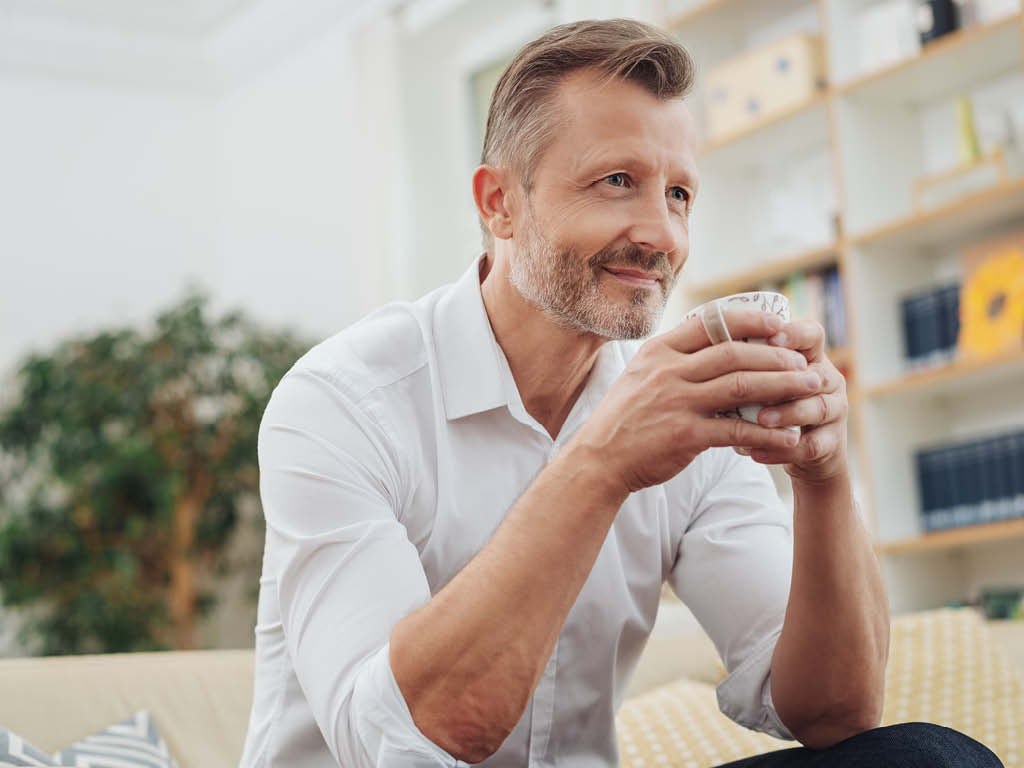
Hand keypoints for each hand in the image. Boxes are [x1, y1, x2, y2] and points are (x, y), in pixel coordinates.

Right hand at [571, 308, 822, 494]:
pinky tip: (788, 435)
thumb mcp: (641, 375)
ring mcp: (676, 402)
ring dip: (782, 386)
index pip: (712, 323)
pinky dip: (768, 432)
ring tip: (807, 389)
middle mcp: (668, 371)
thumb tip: (715, 344)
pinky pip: (737, 430)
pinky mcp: (684, 435)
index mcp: (659, 351)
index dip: (751, 321)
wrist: (598, 460)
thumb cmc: (624, 418)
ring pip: (742, 385)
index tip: (779, 325)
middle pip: (735, 352)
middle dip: (777, 356)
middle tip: (803, 363)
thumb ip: (675, 359)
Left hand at [736, 319, 848, 484]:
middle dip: (784, 379)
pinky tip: (756, 453)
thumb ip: (744, 363)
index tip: (770, 337)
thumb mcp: (759, 380)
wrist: (795, 450)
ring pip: (817, 408)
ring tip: (759, 420)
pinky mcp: (832, 443)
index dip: (794, 334)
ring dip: (787, 414)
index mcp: (809, 358)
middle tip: (755, 386)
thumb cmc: (769, 405)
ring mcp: (834, 411)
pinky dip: (782, 450)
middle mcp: (826, 380)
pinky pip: (812, 446)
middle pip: (814, 373)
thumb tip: (702, 344)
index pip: (811, 335)